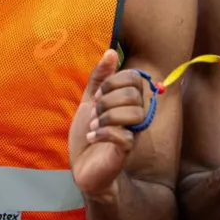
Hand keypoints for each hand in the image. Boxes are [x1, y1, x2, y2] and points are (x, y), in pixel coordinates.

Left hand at [69, 50, 147, 200]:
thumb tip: (111, 52)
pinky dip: (104, 133)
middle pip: (134, 95)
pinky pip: (125, 136)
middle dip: (108, 100)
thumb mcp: (89, 102)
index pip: (134, 78)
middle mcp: (135, 115)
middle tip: (95, 112)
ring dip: (108, 117)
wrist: (84, 168)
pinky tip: (92, 137)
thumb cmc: (89, 134)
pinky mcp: (126, 152)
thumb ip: (100, 79)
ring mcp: (133, 133)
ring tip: (94, 126)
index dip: (114, 81)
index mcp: (128, 101)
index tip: (97, 95)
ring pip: (135, 114)